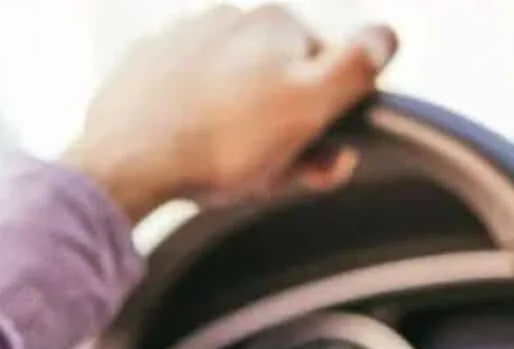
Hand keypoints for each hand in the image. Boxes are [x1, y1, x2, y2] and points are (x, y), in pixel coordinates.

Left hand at [62, 5, 397, 221]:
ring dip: (241, 122)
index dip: (328, 115)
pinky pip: (190, 94)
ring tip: (225, 160)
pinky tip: (191, 147)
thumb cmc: (221, 144)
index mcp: (277, 24)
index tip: (311, 144)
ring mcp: (182, 38)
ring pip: (236, 88)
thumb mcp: (311, 108)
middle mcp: (228, 18)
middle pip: (281, 80)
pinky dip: (197, 118)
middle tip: (268, 163)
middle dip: (283, 123)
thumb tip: (386, 37)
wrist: (126, 163)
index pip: (330, 70)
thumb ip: (358, 67)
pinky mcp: (146, 66)